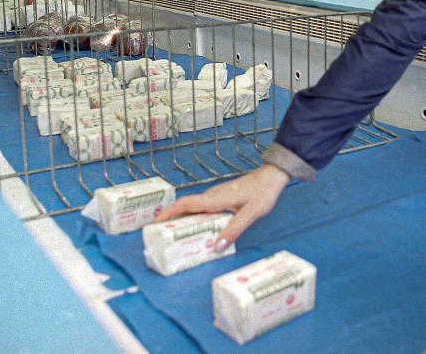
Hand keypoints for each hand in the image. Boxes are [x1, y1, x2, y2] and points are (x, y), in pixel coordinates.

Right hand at [153, 163, 290, 252]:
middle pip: (185, 207)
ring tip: (175, 236)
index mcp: (214, 199)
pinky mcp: (222, 198)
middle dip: (170, 220)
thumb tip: (216, 247)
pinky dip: (195, 218)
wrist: (272, 177)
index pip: (184, 204)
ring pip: (194, 208)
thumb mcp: (250, 214)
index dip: (167, 213)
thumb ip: (234, 230)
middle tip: (160, 236)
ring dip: (182, 219)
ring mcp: (216, 196)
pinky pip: (203, 208)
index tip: (153, 224)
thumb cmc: (262, 193)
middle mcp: (212, 196)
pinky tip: (199, 230)